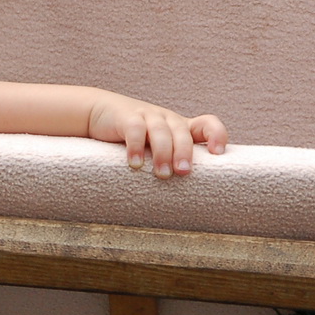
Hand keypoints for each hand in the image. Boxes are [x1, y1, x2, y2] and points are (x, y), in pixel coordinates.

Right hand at [87, 94, 228, 177]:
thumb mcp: (155, 147)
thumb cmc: (132, 139)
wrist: (98, 113)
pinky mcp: (126, 117)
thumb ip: (171, 162)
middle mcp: (167, 119)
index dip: (216, 135)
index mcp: (180, 127)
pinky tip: (135, 164)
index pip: (207, 124)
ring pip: (160, 131)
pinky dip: (136, 147)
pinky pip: (135, 129)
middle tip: (183, 172)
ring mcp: (147, 115)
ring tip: (161, 175)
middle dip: (184, 152)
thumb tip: (190, 202)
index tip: (217, 154)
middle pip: (182, 132)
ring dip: (162, 154)